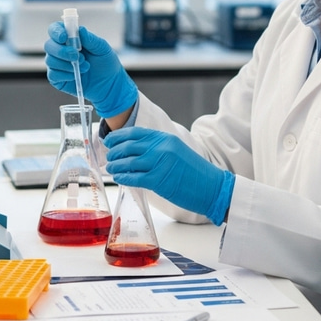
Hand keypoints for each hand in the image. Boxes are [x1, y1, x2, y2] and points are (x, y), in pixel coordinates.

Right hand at [44, 22, 137, 117]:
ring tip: (85, 66)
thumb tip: (80, 30)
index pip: (55, 29)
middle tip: (77, 56)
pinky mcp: (57, 78)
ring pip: (50, 61)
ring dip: (67, 65)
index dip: (56, 32)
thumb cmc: (105, 62)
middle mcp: (60, 49)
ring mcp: (57, 64)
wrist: (109, 83)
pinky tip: (76, 76)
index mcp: (69, 37)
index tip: (64, 37)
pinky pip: (53, 75)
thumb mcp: (102, 48)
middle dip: (62, 51)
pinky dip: (65, 75)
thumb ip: (90, 39)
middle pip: (49, 45)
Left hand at [104, 127, 234, 223]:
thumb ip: (158, 149)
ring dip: (116, 165)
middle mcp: (161, 148)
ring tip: (111, 168)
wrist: (212, 187)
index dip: (118, 136)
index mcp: (165, 138)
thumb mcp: (176, 152)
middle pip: (128, 146)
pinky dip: (123, 177)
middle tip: (109, 157)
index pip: (135, 132)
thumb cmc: (194, 173)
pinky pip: (133, 177)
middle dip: (114, 151)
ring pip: (128, 162)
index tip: (109, 141)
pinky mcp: (158, 180)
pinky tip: (119, 178)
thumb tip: (135, 152)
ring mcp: (159, 163)